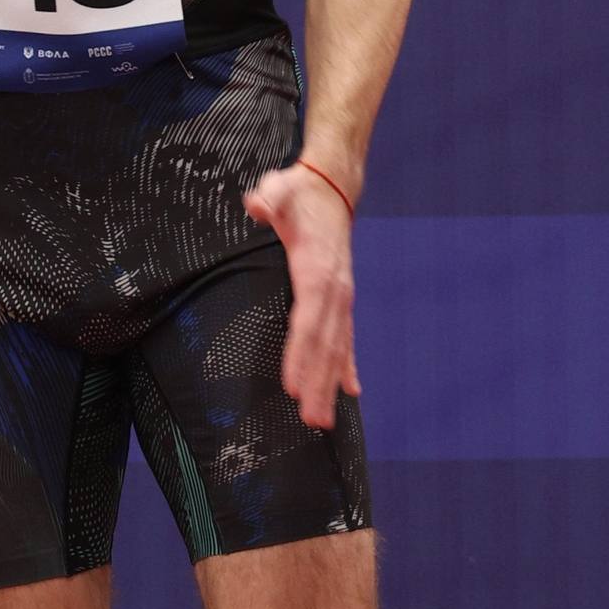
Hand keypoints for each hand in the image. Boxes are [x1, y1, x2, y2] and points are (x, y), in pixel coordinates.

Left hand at [242, 163, 360, 429]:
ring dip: (329, 385)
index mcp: (316, 270)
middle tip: (310, 420)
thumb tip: (258, 205)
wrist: (331, 189)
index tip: (292, 385)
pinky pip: (345, 339)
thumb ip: (268, 198)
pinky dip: (346, 366)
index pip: (307, 320)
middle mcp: (334, 290)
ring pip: (336, 349)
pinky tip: (350, 392)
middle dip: (317, 384)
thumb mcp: (280, 188)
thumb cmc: (298, 193)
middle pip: (325, 345)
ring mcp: (340, 297)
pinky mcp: (339, 299)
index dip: (299, 354)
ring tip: (323, 421)